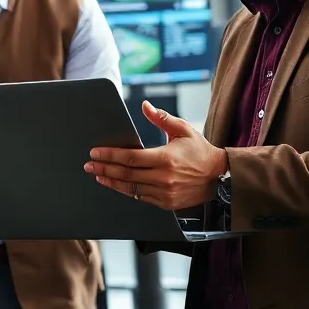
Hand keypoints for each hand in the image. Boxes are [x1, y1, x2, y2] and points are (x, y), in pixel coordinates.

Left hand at [85, 101, 226, 210]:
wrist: (219, 177)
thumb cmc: (200, 151)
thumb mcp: (183, 129)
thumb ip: (162, 118)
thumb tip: (145, 106)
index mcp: (166, 158)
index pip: (130, 158)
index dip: (110, 155)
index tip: (95, 153)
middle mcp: (163, 178)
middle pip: (126, 174)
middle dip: (104, 169)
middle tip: (89, 165)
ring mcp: (164, 193)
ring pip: (130, 188)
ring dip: (111, 182)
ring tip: (97, 175)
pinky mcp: (166, 203)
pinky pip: (140, 197)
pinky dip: (126, 191)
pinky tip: (116, 184)